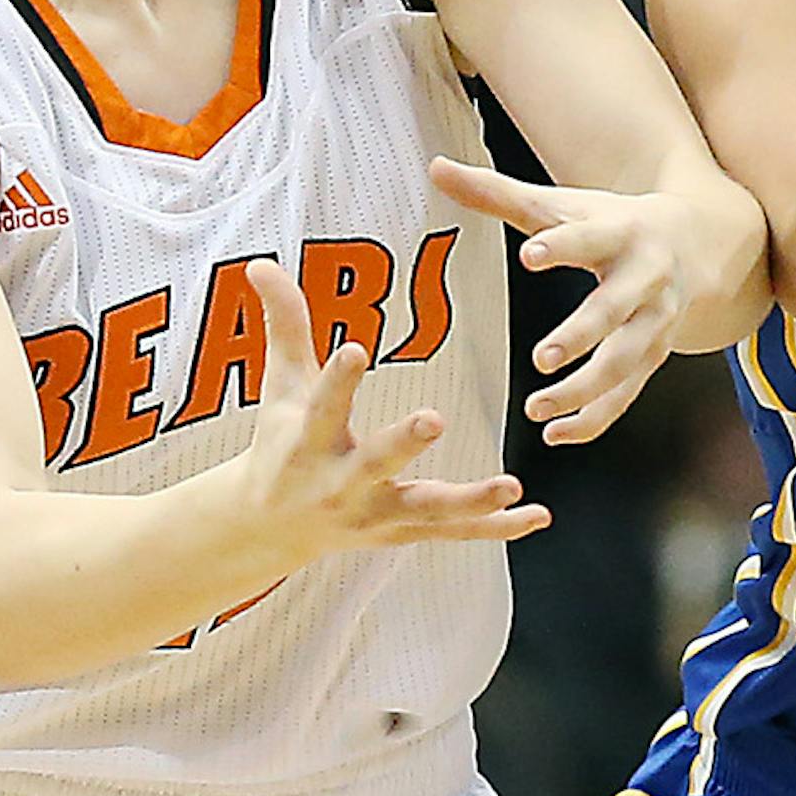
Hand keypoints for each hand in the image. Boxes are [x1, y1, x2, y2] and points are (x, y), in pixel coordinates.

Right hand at [241, 259, 548, 552]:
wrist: (268, 528)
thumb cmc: (281, 443)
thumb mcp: (280, 386)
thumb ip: (285, 326)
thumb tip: (259, 262)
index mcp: (307, 443)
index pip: (321, 407)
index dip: (337, 380)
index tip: (356, 350)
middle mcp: (340, 483)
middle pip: (375, 463)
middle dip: (402, 444)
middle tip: (435, 419)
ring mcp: (374, 514)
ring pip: (425, 510)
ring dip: (469, 501)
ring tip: (512, 485)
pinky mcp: (402, 533)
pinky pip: (454, 533)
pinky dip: (496, 528)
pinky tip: (536, 515)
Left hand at [430, 157, 689, 443]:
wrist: (696, 241)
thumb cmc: (611, 221)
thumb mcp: (562, 203)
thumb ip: (498, 193)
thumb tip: (436, 168)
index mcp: (621, 233)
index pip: (591, 238)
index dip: (563, 245)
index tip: (531, 254)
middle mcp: (646, 279)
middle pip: (615, 310)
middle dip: (581, 335)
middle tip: (540, 358)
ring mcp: (656, 322)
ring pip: (625, 363)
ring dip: (584, 390)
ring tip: (537, 408)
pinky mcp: (656, 356)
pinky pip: (628, 394)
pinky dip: (594, 419)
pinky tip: (556, 434)